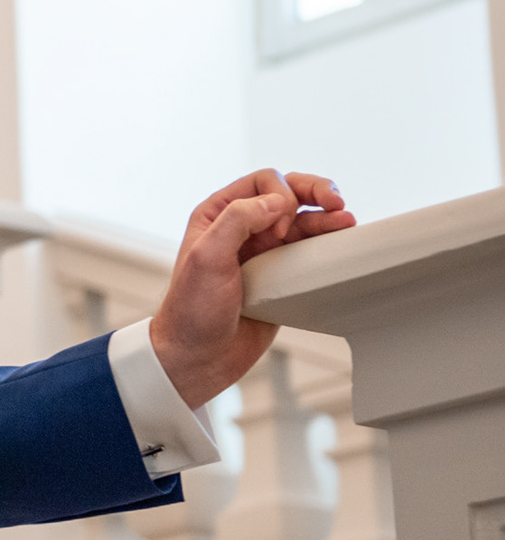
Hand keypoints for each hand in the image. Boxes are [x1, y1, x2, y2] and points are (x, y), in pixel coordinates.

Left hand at [150, 169, 354, 407]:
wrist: (198, 356)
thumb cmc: (193, 310)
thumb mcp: (207, 258)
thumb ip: (237, 221)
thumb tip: (276, 200)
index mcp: (217, 215)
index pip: (261, 183)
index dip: (278, 196)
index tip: (277, 232)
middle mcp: (241, 228)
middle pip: (287, 194)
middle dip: (313, 191)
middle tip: (336, 200)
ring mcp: (263, 251)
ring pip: (303, 221)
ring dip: (326, 216)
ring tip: (348, 219)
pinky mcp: (281, 276)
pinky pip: (308, 250)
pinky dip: (326, 241)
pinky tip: (341, 239)